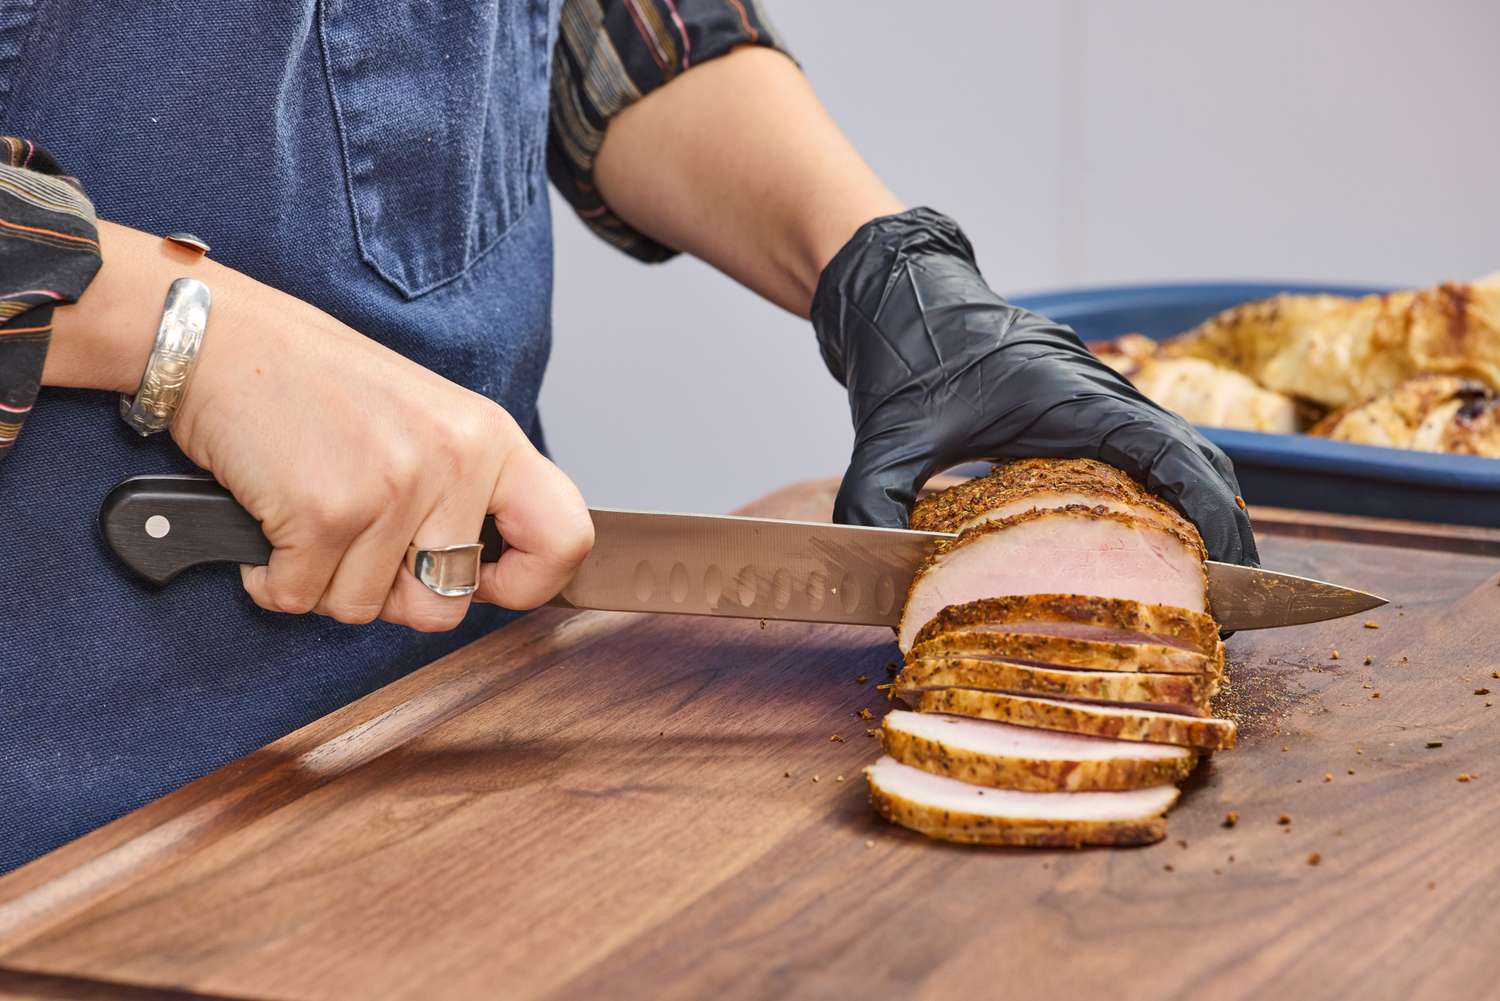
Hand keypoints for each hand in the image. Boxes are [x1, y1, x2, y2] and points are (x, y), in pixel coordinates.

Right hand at [52, 222, 592, 629]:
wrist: (227, 339)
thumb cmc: (321, 386)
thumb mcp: (427, 420)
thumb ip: (466, 492)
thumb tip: (478, 582)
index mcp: (490, 439)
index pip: (566, 538)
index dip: (530, 583)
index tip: (486, 582)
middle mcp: (454, 462)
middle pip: (446, 605)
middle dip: (394, 596)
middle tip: (359, 545)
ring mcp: (391, 487)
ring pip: (364, 608)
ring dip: (324, 580)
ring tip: (310, 512)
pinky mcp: (324, 512)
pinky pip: (300, 598)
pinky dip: (272, 577)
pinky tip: (272, 521)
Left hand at [810, 208, 1257, 565]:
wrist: (901, 294)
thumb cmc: (906, 351)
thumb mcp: (886, 432)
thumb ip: (876, 498)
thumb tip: (874, 566)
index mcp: (1074, 398)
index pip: (1174, 456)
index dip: (1210, 518)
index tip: (1226, 578)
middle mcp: (1103, 397)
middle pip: (1201, 463)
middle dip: (1225, 534)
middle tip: (1225, 610)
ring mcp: (1101, 402)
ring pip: (1183, 459)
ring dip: (1205, 518)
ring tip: (1205, 594)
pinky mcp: (1085, 412)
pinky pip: (1149, 458)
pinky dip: (1170, 501)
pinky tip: (1154, 555)